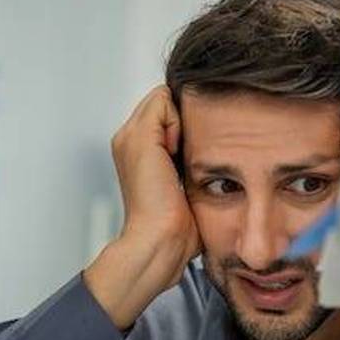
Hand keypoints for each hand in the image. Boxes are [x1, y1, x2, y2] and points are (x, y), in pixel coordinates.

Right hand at [84, 86, 200, 329]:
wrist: (160, 240)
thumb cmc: (177, 224)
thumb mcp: (185, 183)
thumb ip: (188, 158)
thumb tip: (211, 144)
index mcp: (136, 150)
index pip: (163, 112)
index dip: (182, 124)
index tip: (191, 154)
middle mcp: (128, 139)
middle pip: (163, 102)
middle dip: (182, 119)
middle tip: (185, 154)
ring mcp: (130, 136)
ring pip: (164, 98)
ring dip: (181, 121)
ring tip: (180, 154)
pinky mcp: (139, 136)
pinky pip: (163, 100)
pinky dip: (178, 120)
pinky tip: (177, 151)